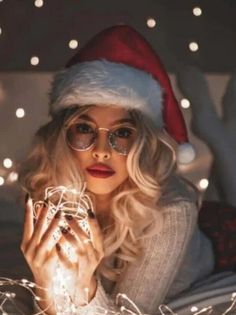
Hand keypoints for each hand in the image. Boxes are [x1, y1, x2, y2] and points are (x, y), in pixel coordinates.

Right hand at [21, 196, 61, 313]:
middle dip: (43, 215)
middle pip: (37, 229)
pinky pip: (56, 247)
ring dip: (53, 224)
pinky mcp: (48, 262)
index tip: (29, 198)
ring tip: (60, 213)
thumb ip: (39, 229)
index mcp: (25, 243)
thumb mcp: (37, 244)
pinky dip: (61, 238)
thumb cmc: (41, 258)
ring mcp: (38, 256)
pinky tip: (67, 230)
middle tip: (48, 202)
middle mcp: (29, 249)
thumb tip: (43, 208)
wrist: (43, 281)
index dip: (27, 211)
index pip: (26, 224)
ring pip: (46, 237)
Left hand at [56, 210, 104, 304]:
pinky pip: (68, 264)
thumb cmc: (84, 261)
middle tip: (68, 216)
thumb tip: (85, 213)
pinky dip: (63, 255)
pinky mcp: (74, 274)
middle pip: (87, 240)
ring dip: (70, 238)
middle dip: (78, 227)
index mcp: (99, 250)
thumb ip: (87, 234)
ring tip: (61, 228)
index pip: (98, 234)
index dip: (94, 223)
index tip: (88, 211)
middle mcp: (94, 258)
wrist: (81, 286)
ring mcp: (85, 266)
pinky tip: (57, 246)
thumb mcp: (90, 248)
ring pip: (79, 251)